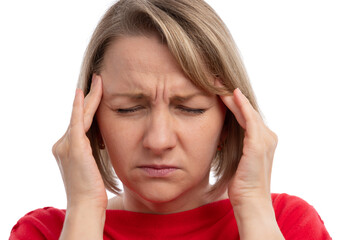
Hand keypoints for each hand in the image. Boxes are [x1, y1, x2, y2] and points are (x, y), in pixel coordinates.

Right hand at [52, 74, 106, 209]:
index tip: (95, 91)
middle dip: (89, 97)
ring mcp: (66, 146)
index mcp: (67, 148)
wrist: (86, 205)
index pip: (80, 122)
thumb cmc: (92, 189)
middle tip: (98, 79)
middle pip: (79, 116)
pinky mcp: (73, 148)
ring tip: (99, 81)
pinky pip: (78, 122)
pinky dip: (80, 107)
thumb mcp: (92, 165)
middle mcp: (62, 144)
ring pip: (81, 116)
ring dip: (90, 98)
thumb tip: (101, 141)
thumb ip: (92, 150)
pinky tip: (83, 92)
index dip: (88, 106)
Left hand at [220, 88, 277, 206]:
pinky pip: (249, 119)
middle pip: (247, 109)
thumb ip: (236, 144)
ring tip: (219, 83)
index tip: (217, 89)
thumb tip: (223, 133)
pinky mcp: (259, 144)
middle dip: (231, 94)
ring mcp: (265, 139)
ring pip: (247, 111)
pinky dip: (241, 105)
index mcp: (263, 140)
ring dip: (233, 96)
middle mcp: (268, 136)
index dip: (232, 102)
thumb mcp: (238, 159)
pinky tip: (232, 94)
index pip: (246, 115)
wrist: (250, 202)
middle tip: (216, 79)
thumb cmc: (242, 183)